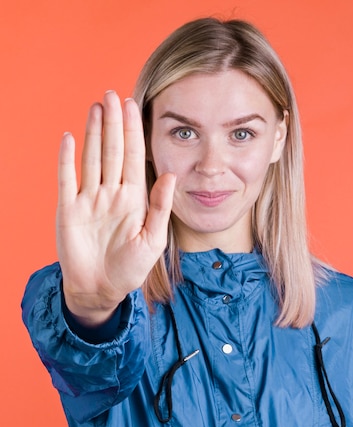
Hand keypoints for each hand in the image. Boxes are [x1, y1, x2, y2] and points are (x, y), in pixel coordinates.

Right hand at [56, 90, 174, 325]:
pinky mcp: (68, 209)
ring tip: (96, 107)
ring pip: (91, 159)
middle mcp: (111, 194)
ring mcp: (89, 200)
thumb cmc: (130, 268)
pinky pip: (66, 179)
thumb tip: (169, 175)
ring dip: (93, 133)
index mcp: (133, 199)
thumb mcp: (152, 240)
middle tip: (114, 94)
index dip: (133, 132)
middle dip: (114, 124)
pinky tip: (70, 138)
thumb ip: (160, 208)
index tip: (134, 106)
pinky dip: (67, 159)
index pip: (133, 158)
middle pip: (112, 151)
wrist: (101, 289)